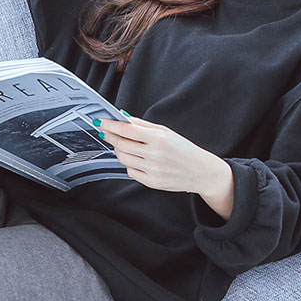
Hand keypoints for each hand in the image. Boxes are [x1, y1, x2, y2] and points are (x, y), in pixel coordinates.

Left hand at [97, 115, 213, 193]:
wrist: (200, 171)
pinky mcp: (151, 182)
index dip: (110, 125)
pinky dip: (129, 164)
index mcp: (159, 139)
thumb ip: (144, 125)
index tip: (100, 122)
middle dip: (110, 137)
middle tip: (105, 132)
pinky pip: (131, 171)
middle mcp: (155, 155)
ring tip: (122, 145)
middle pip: (121, 145)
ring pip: (123, 159)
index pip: (127, 130)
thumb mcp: (167, 132)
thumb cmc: (184, 149)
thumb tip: (124, 118)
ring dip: (119, 150)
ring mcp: (152, 170)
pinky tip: (136, 159)